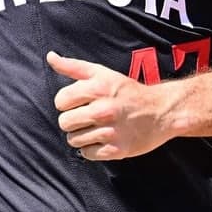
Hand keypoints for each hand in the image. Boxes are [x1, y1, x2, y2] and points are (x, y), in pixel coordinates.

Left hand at [48, 51, 174, 160]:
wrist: (161, 111)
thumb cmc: (128, 91)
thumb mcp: (102, 73)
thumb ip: (73, 66)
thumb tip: (50, 57)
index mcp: (98, 88)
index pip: (60, 101)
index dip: (68, 102)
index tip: (81, 102)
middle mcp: (103, 110)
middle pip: (65, 122)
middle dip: (73, 120)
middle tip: (88, 117)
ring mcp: (110, 131)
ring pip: (73, 140)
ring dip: (81, 135)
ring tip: (96, 128)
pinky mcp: (116, 150)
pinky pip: (87, 154)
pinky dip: (91, 149)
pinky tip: (103, 139)